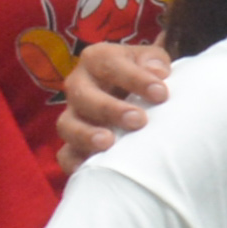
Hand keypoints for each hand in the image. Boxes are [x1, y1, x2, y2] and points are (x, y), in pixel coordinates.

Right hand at [56, 38, 173, 167]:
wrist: (134, 94)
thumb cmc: (144, 76)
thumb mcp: (151, 61)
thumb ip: (154, 62)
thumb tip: (158, 72)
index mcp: (98, 59)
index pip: (111, 65)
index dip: (135, 78)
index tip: (161, 93)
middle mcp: (79, 85)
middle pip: (83, 95)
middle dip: (110, 108)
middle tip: (138, 120)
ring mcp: (72, 115)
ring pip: (67, 125)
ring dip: (86, 135)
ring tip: (108, 143)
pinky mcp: (72, 142)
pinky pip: (65, 154)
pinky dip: (75, 162)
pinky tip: (91, 168)